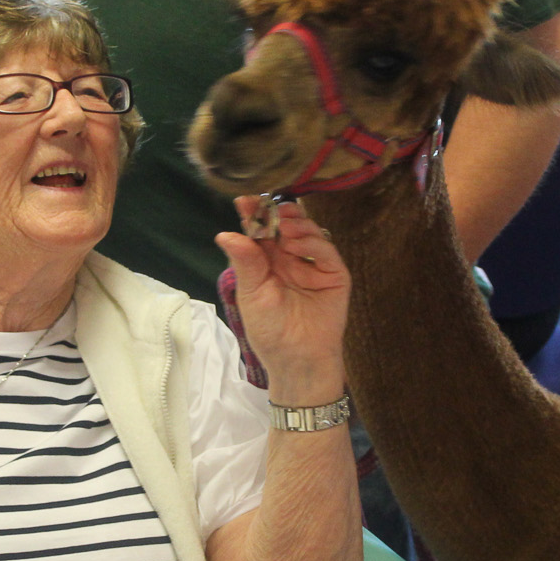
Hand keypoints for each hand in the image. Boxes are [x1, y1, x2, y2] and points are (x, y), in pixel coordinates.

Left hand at [214, 197, 349, 405]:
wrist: (297, 359)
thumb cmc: (270, 330)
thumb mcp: (251, 294)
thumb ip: (245, 262)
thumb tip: (224, 234)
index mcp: (266, 260)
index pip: (260, 230)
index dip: (254, 213)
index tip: (244, 200)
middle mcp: (290, 257)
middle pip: (286, 224)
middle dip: (278, 211)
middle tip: (271, 206)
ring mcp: (313, 264)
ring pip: (308, 231)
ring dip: (296, 224)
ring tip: (284, 228)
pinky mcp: (334, 274)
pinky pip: (326, 251)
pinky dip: (313, 243)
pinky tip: (298, 244)